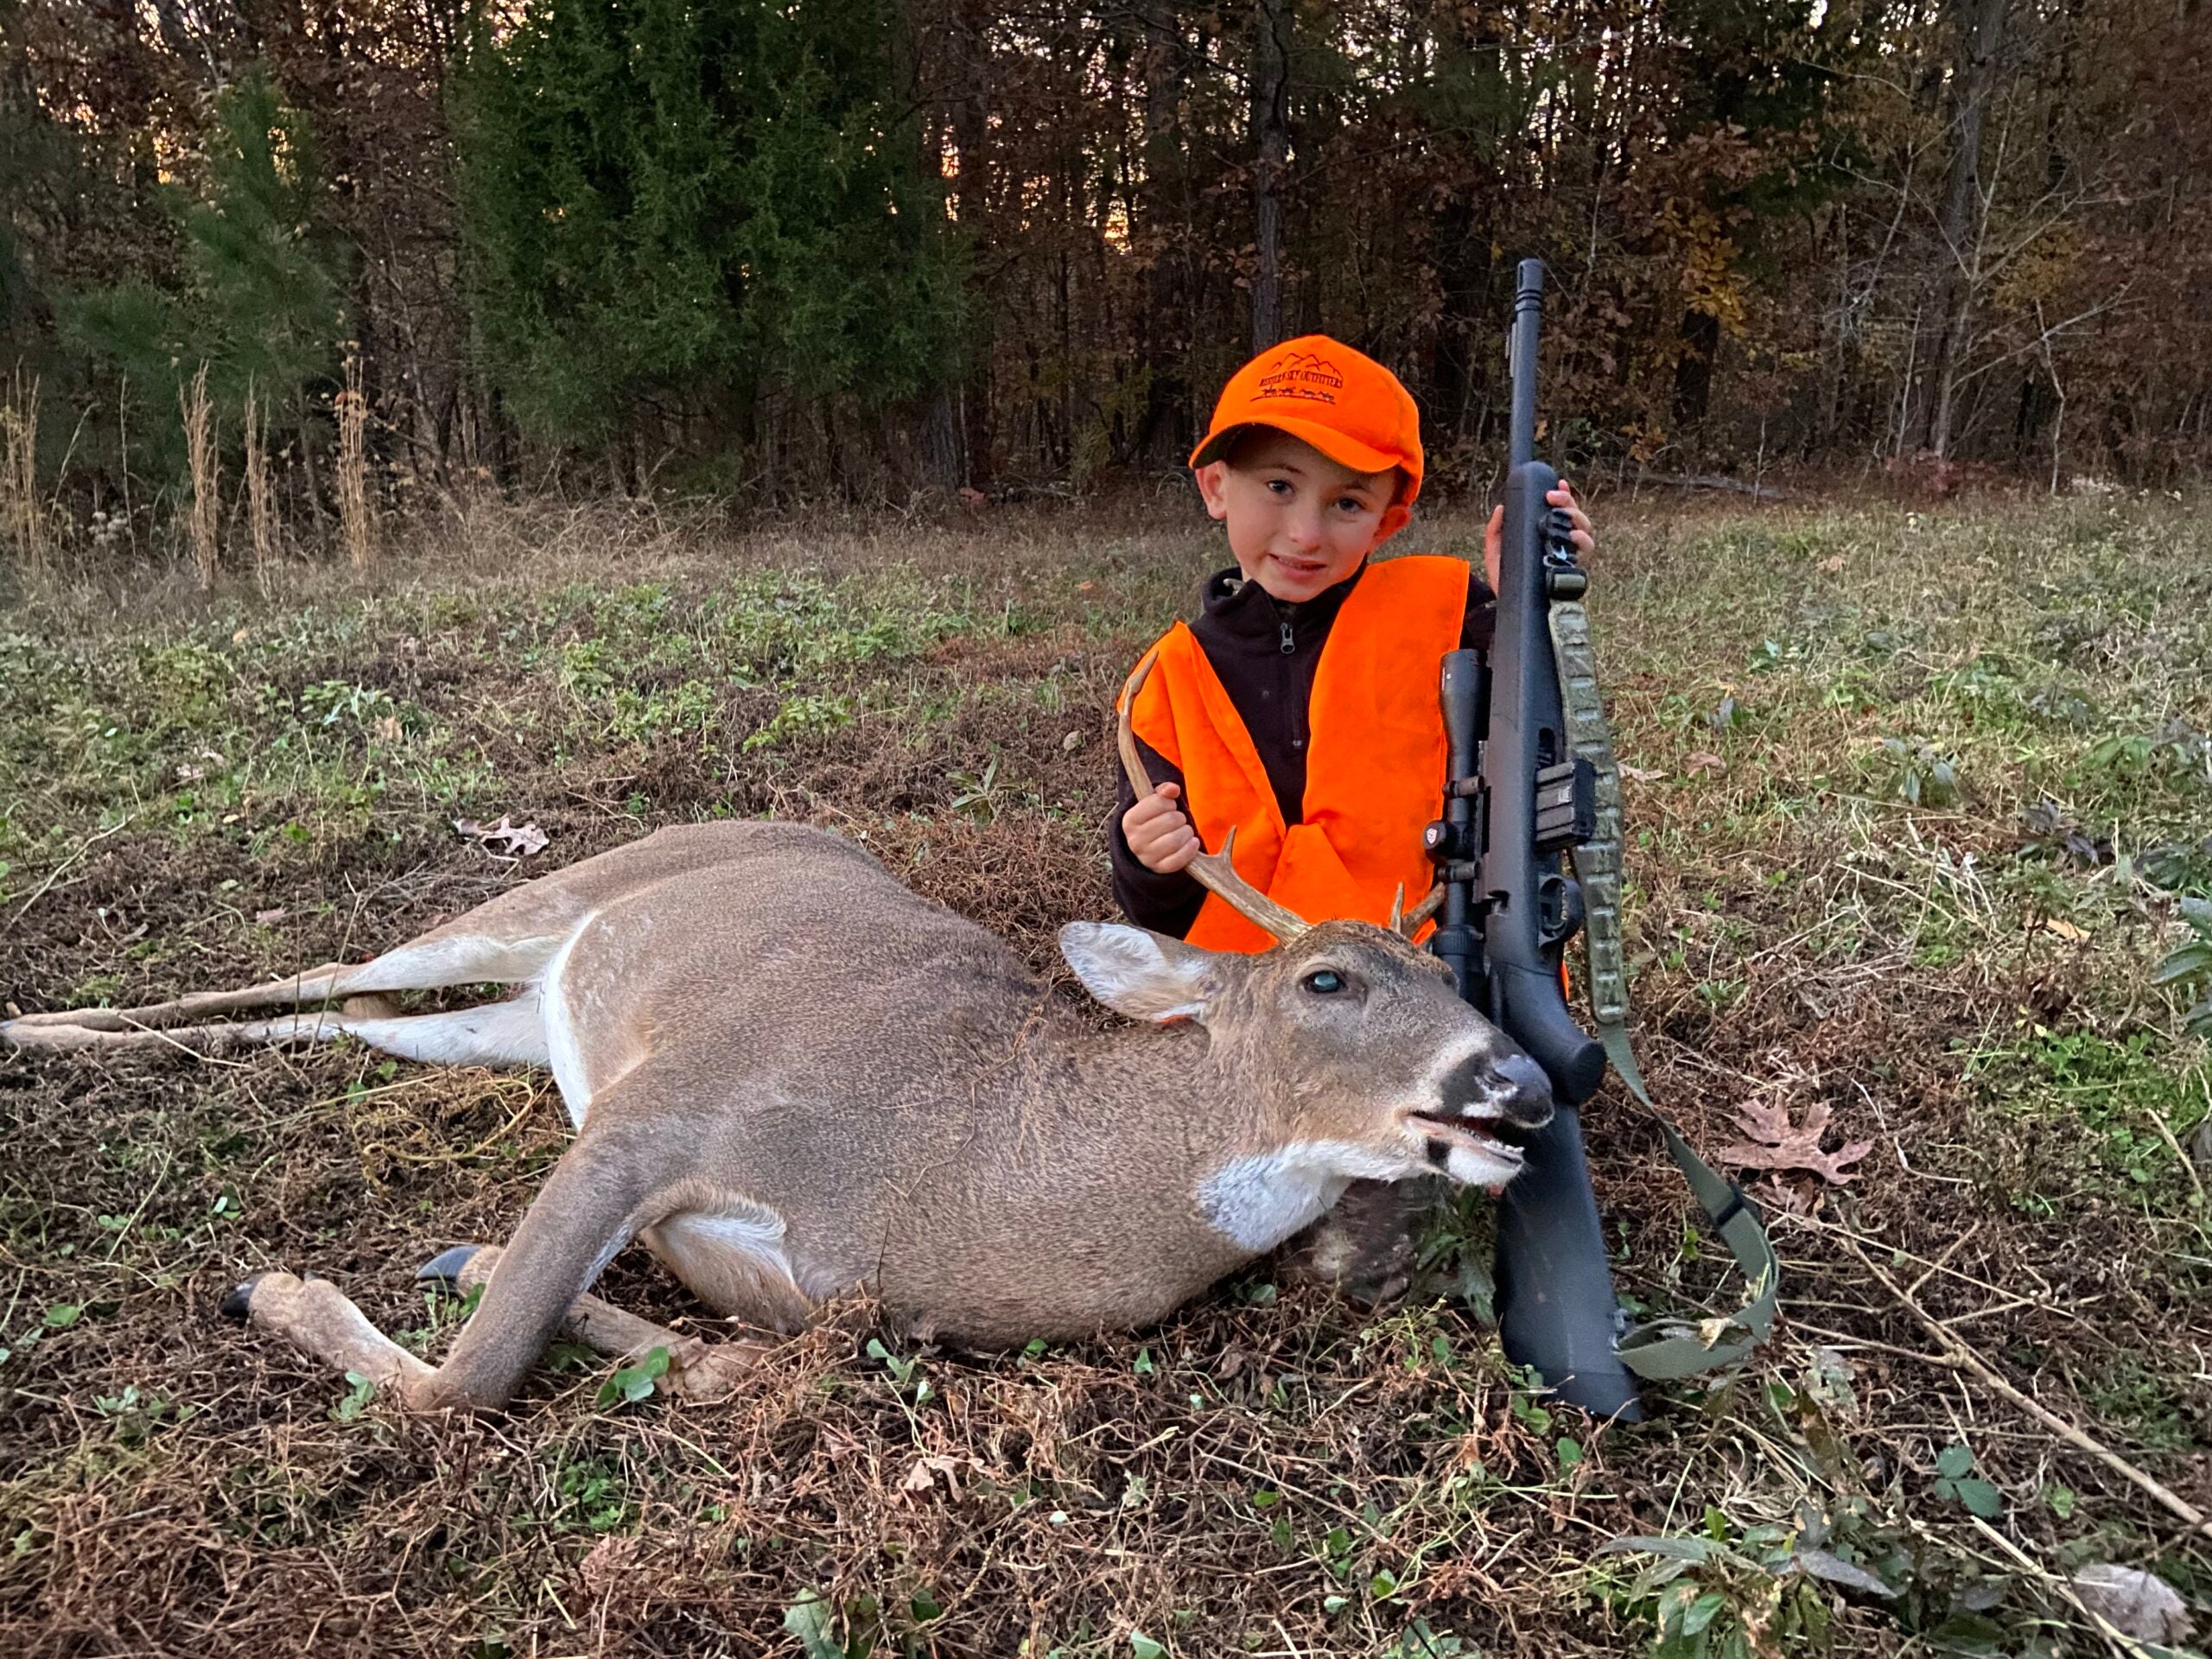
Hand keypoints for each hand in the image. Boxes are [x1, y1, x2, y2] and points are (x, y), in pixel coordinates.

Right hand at [1123, 782, 1199, 873]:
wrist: (1149, 851)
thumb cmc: (1154, 822)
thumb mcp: (1153, 805)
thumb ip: (1163, 792)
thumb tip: (1173, 788)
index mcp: (1130, 820)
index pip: (1156, 802)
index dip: (1168, 802)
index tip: (1168, 806)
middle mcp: (1134, 840)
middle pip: (1170, 820)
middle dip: (1179, 817)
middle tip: (1177, 820)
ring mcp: (1147, 856)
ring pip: (1176, 839)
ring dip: (1186, 832)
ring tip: (1184, 831)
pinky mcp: (1160, 869)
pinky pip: (1180, 858)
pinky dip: (1190, 848)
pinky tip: (1192, 842)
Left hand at [1482, 482, 1596, 593]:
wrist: (1507, 603)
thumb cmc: (1505, 577)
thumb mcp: (1495, 550)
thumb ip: (1496, 530)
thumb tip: (1501, 508)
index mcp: (1546, 534)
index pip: (1561, 510)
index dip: (1564, 494)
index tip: (1558, 483)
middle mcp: (1560, 542)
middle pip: (1575, 515)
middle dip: (1568, 502)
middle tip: (1552, 498)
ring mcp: (1568, 555)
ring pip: (1585, 530)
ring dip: (1578, 518)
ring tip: (1563, 516)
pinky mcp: (1571, 568)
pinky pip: (1586, 552)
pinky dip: (1583, 540)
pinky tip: (1573, 537)